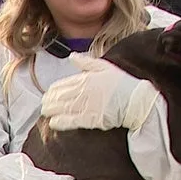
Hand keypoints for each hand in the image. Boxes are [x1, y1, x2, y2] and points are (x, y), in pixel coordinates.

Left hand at [42, 54, 156, 131]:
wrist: (136, 101)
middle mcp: (82, 92)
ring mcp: (85, 106)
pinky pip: (70, 121)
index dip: (52, 90)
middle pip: (58, 97)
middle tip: (44, 105)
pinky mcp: (90, 119)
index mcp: (84, 79)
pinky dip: (59, 122)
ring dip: (51, 111)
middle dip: (48, 101)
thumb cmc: (123, 83)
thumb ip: (86, 62)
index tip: (48, 94)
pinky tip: (53, 123)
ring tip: (46, 113)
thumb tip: (72, 56)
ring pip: (61, 109)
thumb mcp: (104, 66)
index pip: (61, 84)